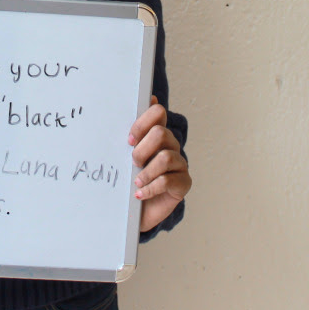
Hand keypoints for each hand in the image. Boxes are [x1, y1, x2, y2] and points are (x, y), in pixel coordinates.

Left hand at [128, 96, 191, 232]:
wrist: (135, 211)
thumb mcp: (125, 156)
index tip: (129, 140)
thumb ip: (133, 132)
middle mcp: (171, 145)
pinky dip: (151, 187)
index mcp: (157, 134)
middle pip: (160, 133)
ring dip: (146, 171)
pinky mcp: (183, 183)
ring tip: (136, 182)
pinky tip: (140, 194)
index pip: (158, 112)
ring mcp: (179, 164)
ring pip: (165, 157)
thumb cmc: (130, 179)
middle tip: (132, 162)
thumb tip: (146, 99)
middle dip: (142, 149)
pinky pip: (169, 180)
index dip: (142, 123)